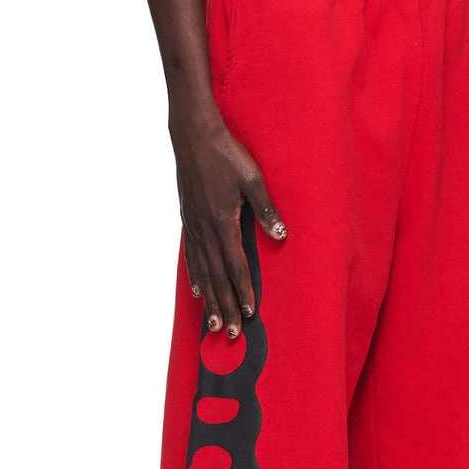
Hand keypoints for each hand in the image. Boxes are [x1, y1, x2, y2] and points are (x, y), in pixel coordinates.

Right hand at [172, 112, 287, 337]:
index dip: (244, 290)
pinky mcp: (188, 220)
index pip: (236, 266)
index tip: (250, 312)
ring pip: (202, 272)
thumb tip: (281, 234)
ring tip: (213, 324)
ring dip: (210, 300)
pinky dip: (195, 277)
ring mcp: (194, 227)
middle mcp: (206, 231)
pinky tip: (197, 291)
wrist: (192, 135)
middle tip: (231, 333)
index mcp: (223, 223)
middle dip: (226, 307)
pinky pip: (191, 257)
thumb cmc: (226, 154)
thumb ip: (266, 209)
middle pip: (218, 277)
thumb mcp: (253, 178)